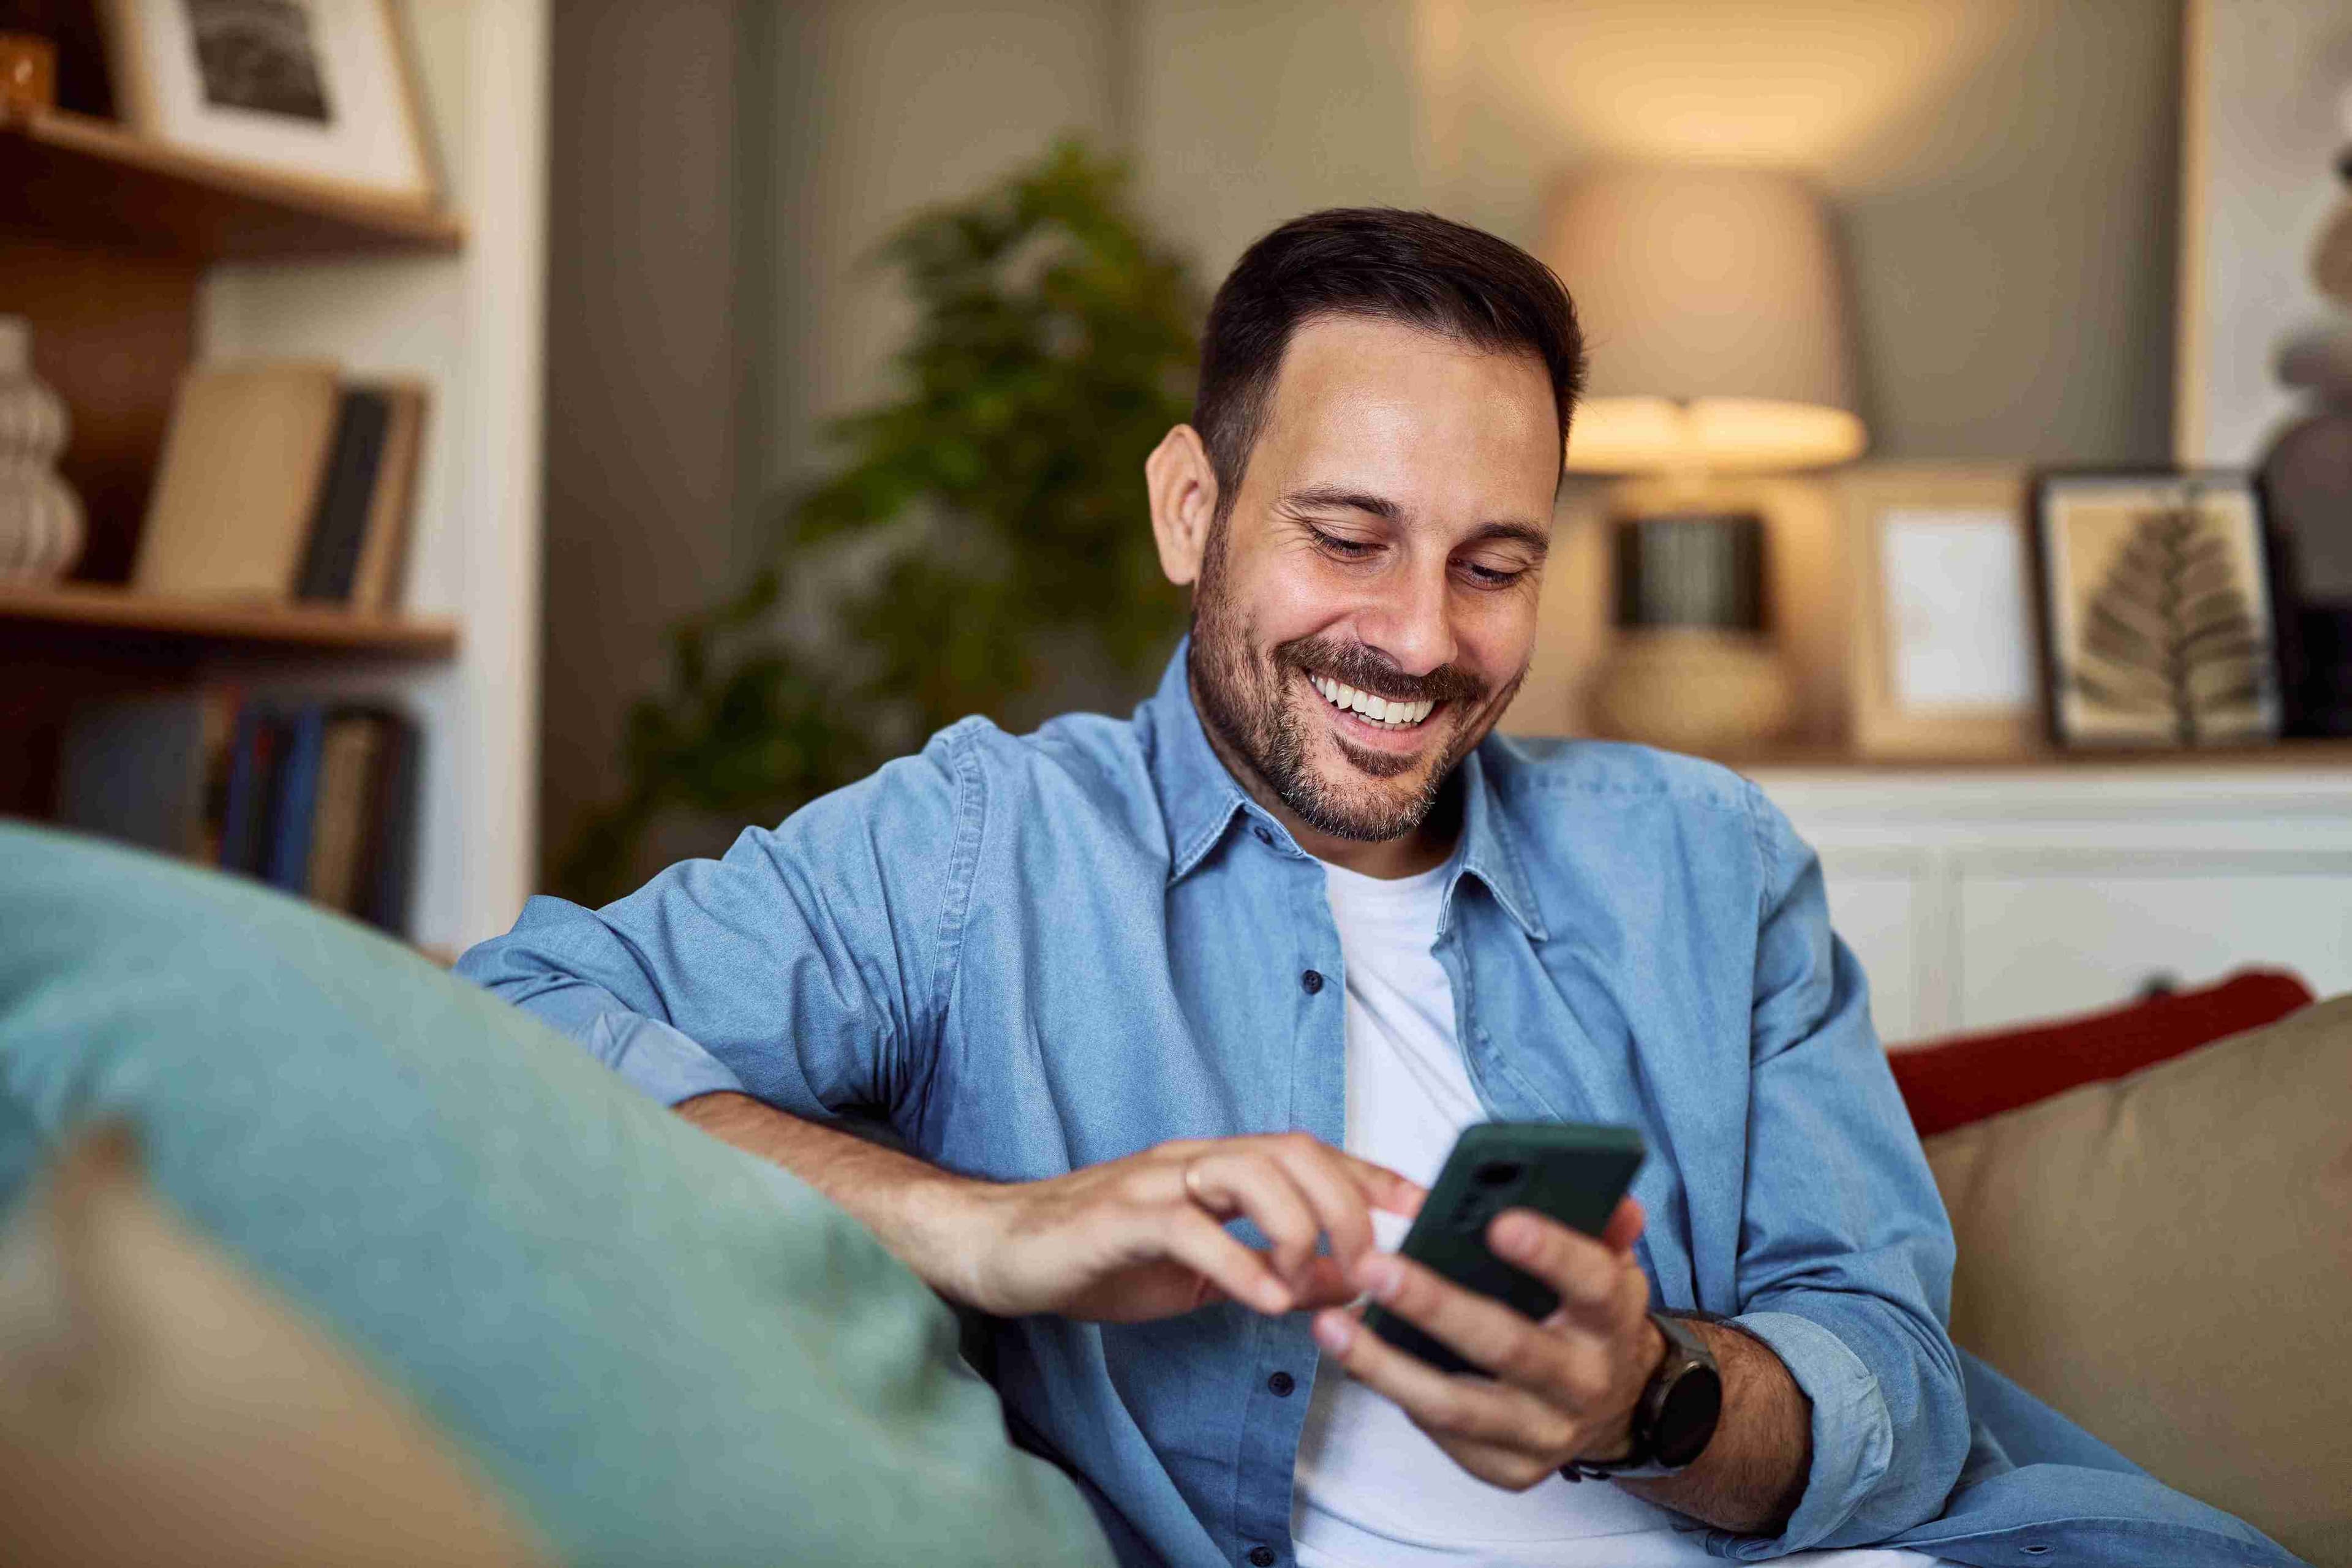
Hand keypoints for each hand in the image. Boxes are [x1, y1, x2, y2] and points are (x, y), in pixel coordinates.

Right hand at [955, 1133, 1423, 1322]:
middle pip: (1292, 1150)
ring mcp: (1155, 1183)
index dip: (1373, 1173)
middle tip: (1368, 1262)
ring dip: (1299, 1227)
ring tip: (1312, 1283)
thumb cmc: (1102, 1257)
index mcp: (1216, 1167)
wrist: (1000, 1250)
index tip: (1426, 1205)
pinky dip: (1238, 1264)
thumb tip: (1350, 1283)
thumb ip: (1274, 1269)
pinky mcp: (1118, 1218)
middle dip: (1346, 1202)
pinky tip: (1266, 1301)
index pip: (1311, 1152)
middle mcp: (1192, 1160)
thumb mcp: (1204, 1271)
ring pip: (1249, 1171)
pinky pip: (1191, 1229)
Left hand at [1309, 1196, 1659, 1490]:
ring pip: (1456, 1404)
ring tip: (1331, 1325)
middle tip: (1375, 1267)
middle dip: (1435, 1306)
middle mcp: (1583, 1383)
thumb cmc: (1589, 1317)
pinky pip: (1442, 1431)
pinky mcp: (1509, 1468)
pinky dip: (1394, 1392)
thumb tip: (1609, 1198)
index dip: (1551, 1253)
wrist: (1613, 1405)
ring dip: (1385, 1365)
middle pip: (1507, 1346)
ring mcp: (1545, 1434)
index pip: (1592, 1283)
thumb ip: (1602, 1225)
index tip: (1501, 1222)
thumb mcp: (1609, 1265)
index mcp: (1611, 1321)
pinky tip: (1354, 1358)